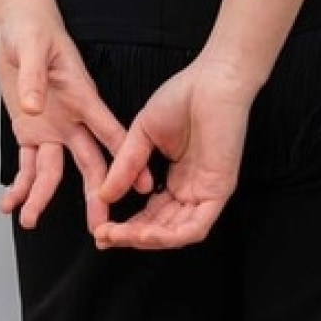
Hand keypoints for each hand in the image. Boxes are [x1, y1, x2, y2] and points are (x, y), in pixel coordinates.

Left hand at [0, 9, 155, 230]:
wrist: (19, 27)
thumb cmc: (33, 30)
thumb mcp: (33, 47)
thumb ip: (33, 77)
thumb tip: (33, 109)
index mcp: (83, 98)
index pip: (111, 133)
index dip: (128, 160)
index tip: (144, 187)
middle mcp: (72, 120)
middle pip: (90, 163)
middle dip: (95, 195)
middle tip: (98, 227)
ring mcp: (52, 129)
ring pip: (54, 172)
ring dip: (43, 197)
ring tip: (30, 221)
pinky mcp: (31, 132)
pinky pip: (27, 165)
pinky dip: (20, 185)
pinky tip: (10, 204)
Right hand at [89, 55, 253, 250]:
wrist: (212, 80)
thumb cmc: (184, 96)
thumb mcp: (142, 134)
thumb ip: (126, 165)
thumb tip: (105, 194)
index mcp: (176, 178)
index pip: (150, 214)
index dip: (126, 225)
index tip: (102, 229)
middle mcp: (191, 190)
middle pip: (160, 228)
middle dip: (130, 236)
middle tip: (105, 237)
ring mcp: (206, 192)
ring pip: (176, 234)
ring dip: (147, 239)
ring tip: (120, 235)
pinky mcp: (218, 191)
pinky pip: (196, 227)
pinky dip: (170, 236)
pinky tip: (147, 232)